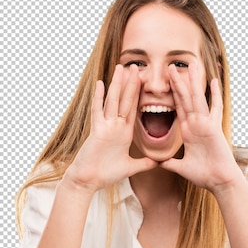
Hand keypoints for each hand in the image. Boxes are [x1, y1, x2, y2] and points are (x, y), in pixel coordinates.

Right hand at [64, 64, 156, 191]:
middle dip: (131, 84)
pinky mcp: (97, 131)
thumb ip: (144, 163)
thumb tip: (159, 163)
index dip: (139, 95)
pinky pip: (98, 112)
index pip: (133, 109)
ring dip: (117, 84)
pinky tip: (100, 84)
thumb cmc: (105, 174)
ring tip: (121, 67)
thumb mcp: (130, 167)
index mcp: (124, 133)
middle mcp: (115, 127)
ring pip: (113, 101)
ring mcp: (106, 127)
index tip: (145, 81)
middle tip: (137, 66)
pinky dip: (99, 98)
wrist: (88, 181)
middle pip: (125, 101)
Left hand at [159, 61, 241, 192]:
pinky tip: (213, 81)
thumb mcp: (182, 167)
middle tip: (171, 65)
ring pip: (197, 98)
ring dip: (193, 81)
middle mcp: (196, 125)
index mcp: (188, 132)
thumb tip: (158, 163)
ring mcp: (205, 125)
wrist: (219, 182)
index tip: (164, 81)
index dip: (171, 94)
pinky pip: (214, 108)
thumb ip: (170, 163)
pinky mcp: (213, 128)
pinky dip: (214, 95)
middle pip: (185, 98)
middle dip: (178, 82)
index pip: (178, 108)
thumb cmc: (204, 176)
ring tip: (189, 64)